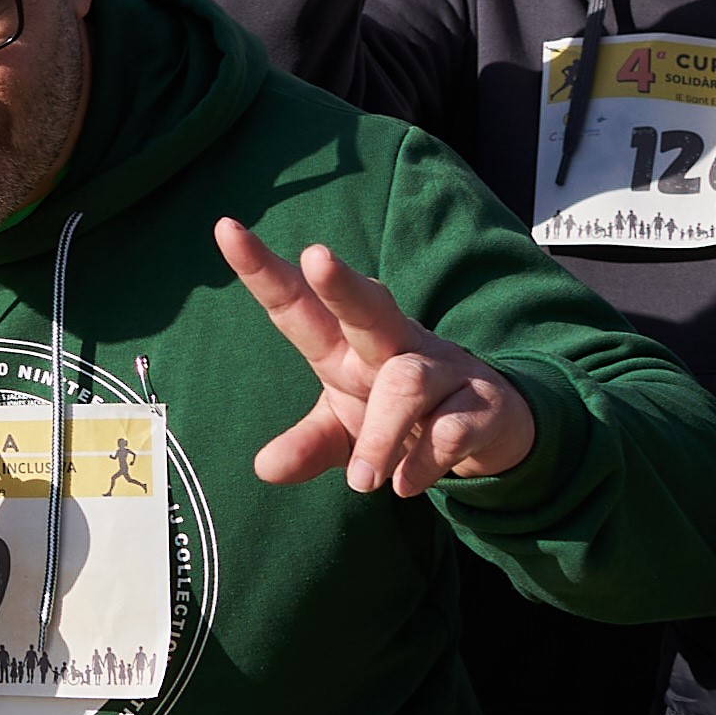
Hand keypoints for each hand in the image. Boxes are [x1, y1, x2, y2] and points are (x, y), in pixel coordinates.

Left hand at [219, 217, 542, 494]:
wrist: (490, 429)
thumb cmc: (398, 416)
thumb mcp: (342, 432)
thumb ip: (306, 445)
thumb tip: (264, 468)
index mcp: (344, 345)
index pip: (299, 304)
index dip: (263, 270)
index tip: (225, 228)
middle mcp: (391, 344)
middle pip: (368, 306)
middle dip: (341, 284)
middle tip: (316, 255)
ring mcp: (441, 368)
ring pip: (407, 382)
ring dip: (381, 435)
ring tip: (363, 482)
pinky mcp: (481, 402)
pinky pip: (450, 429)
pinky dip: (424, 462)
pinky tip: (406, 486)